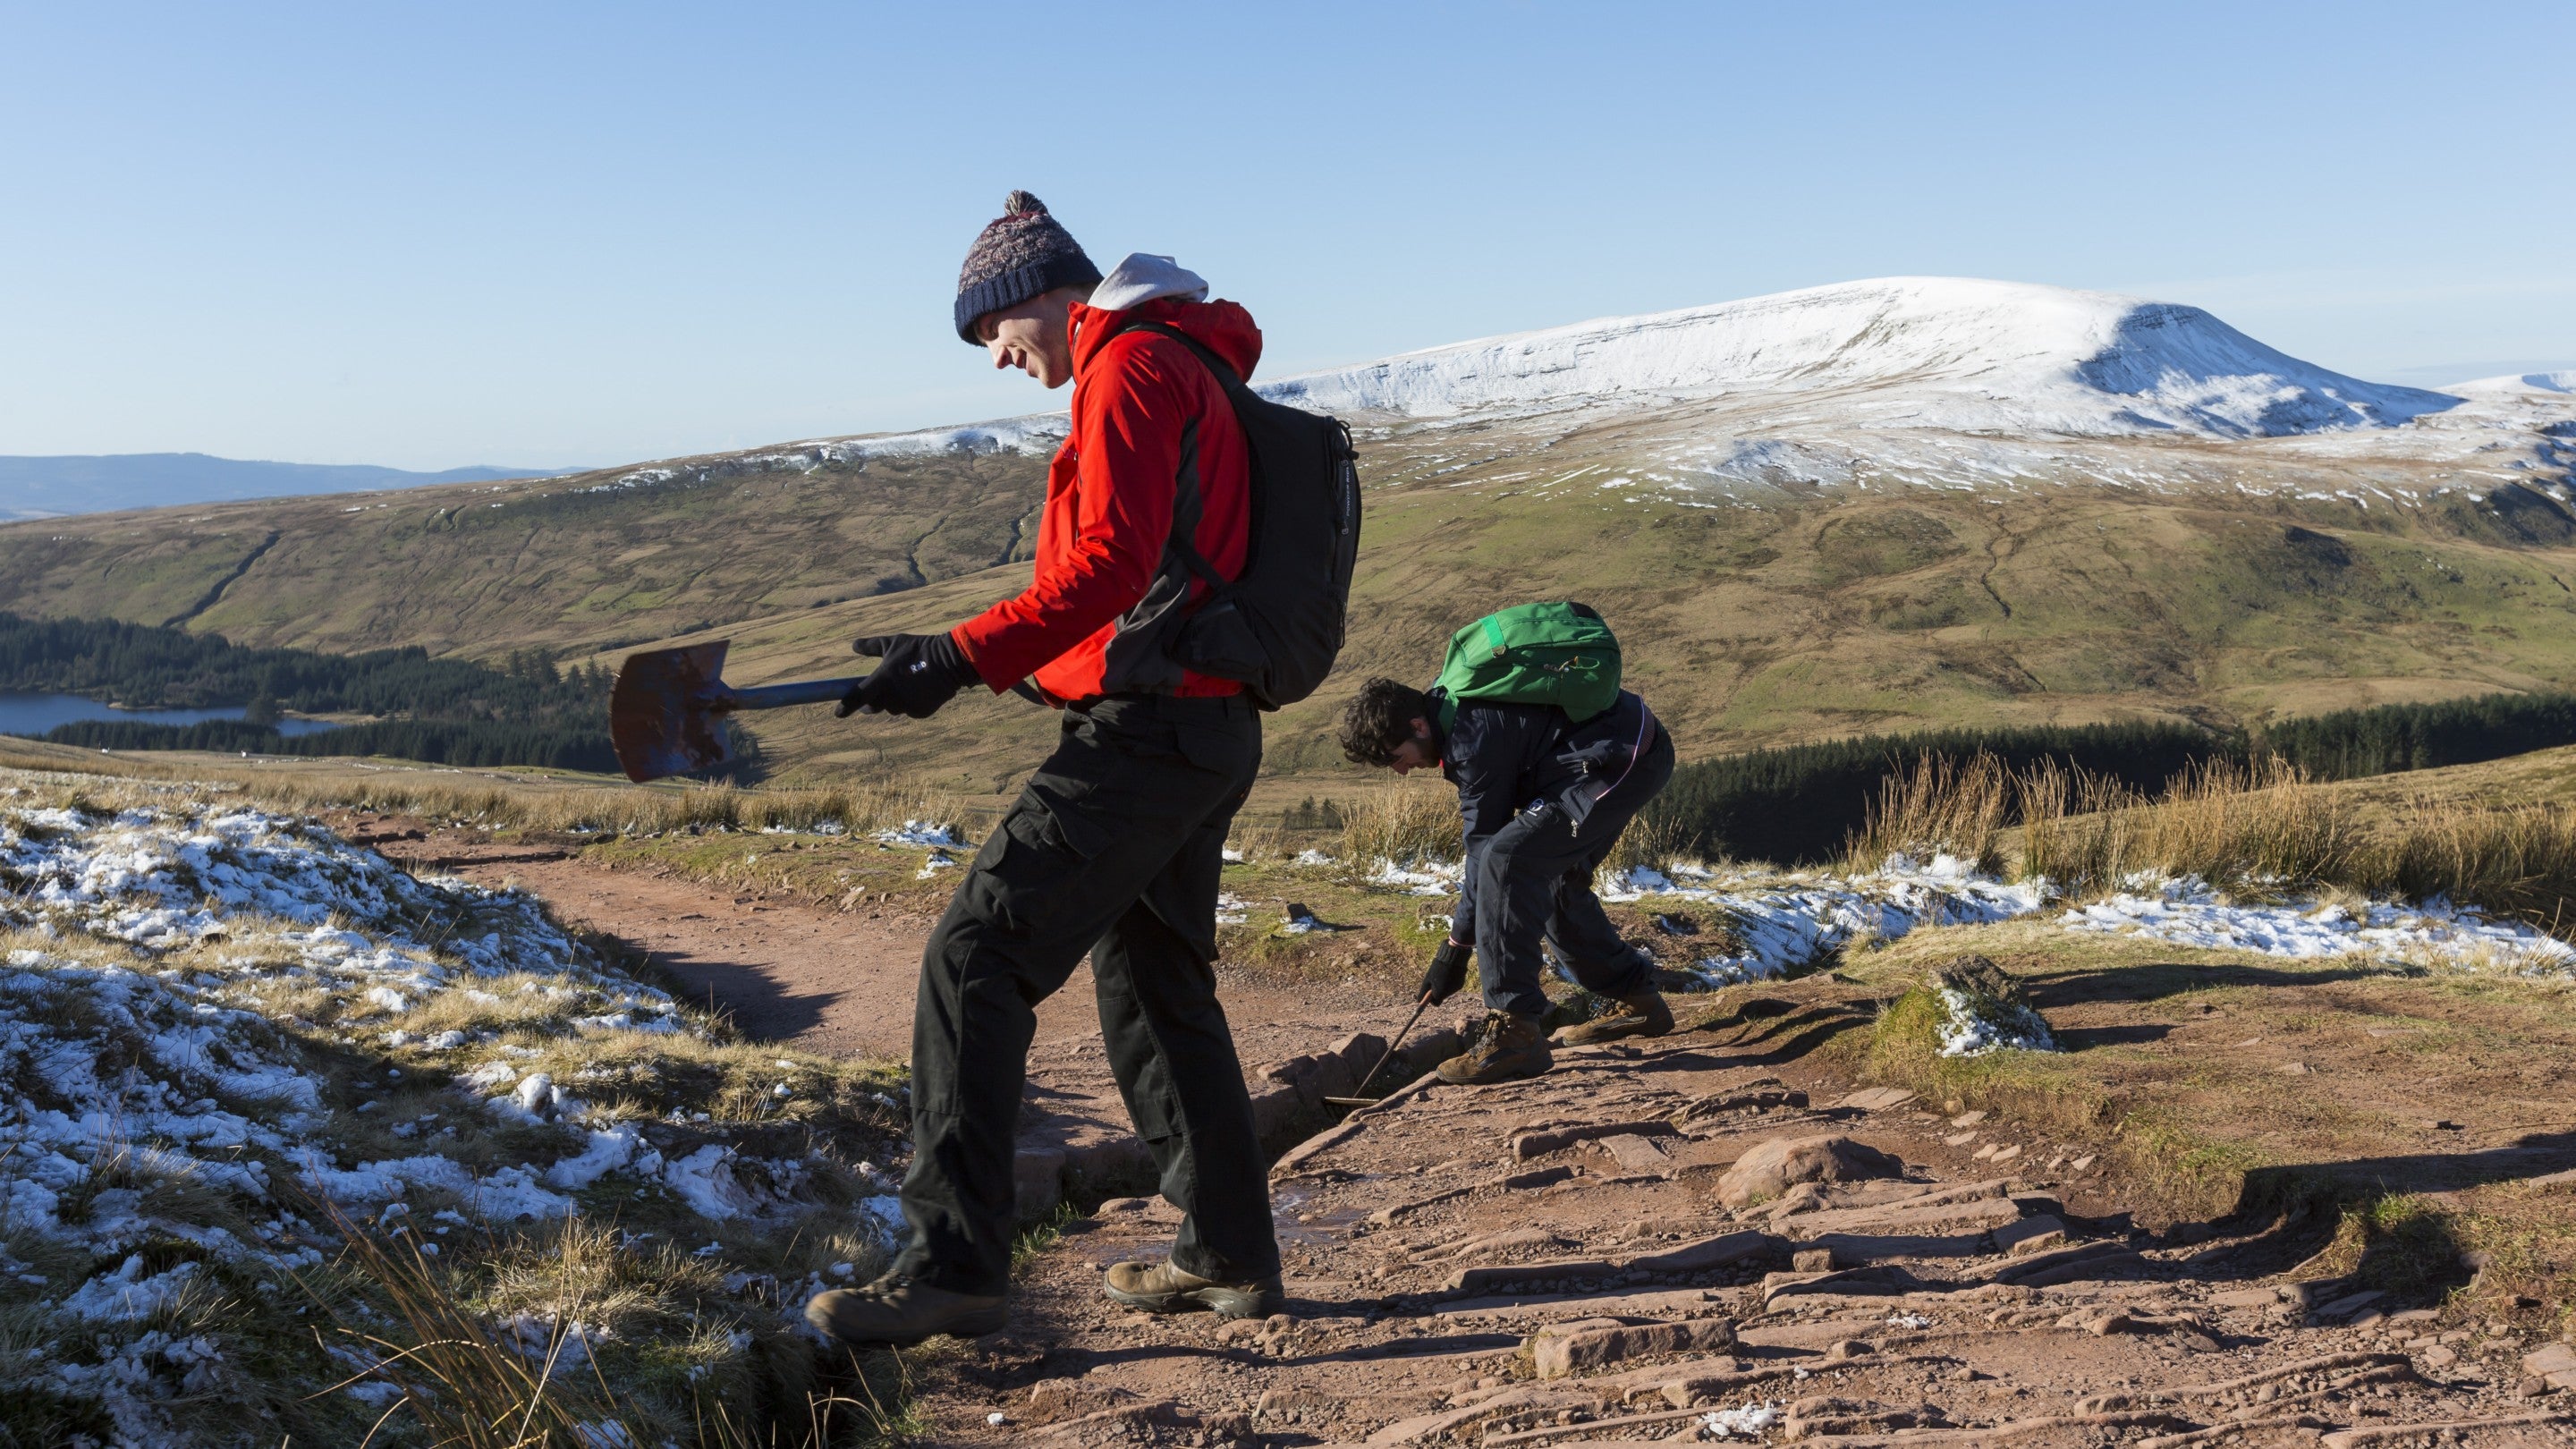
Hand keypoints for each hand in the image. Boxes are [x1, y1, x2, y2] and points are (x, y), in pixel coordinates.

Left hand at [838, 633, 977, 719]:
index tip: (838, 713)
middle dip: (873, 701)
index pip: (858, 697)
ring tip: (906, 684)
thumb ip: (871, 646)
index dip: (846, 706)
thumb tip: (853, 645)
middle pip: (874, 706)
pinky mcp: (920, 712)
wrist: (950, 661)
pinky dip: (911, 703)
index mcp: (882, 680)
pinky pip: (910, 710)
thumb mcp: (894, 643)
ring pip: (893, 708)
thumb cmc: (919, 649)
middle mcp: (892, 697)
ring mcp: (907, 706)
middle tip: (878, 692)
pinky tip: (920, 690)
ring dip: (894, 700)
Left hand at [1418, 939, 1471, 1005]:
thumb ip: (1423, 992)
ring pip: (1448, 991)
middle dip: (1438, 991)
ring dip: (1444, 986)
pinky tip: (1449, 973)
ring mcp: (1456, 989)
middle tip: (1435, 981)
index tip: (1429, 994)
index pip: (1436, 1003)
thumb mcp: (1427, 980)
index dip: (1432, 1000)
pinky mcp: (1461, 984)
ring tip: (1442, 974)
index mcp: (1440, 994)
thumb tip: (1418, 1001)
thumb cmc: (1437, 969)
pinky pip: (1453, 986)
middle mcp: (1449, 994)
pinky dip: (1450, 982)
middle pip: (1442, 996)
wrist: (1453, 959)